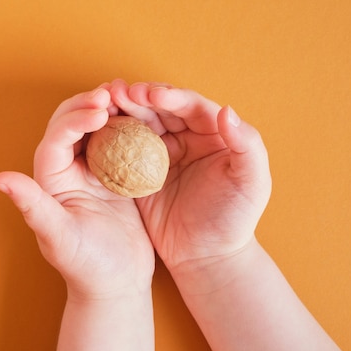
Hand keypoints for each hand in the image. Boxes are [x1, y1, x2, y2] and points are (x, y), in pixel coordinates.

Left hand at [0, 86, 154, 298]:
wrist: (117, 284)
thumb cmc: (86, 266)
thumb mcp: (59, 237)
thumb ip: (32, 206)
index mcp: (51, 181)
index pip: (57, 139)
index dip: (75, 120)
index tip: (99, 111)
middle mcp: (68, 171)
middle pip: (71, 124)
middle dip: (89, 104)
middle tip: (113, 93)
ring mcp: (93, 171)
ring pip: (96, 128)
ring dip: (110, 110)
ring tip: (128, 95)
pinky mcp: (117, 175)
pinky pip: (121, 141)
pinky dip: (130, 126)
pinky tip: (145, 117)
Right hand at [108, 80, 271, 271]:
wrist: (207, 257)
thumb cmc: (235, 221)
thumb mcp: (252, 183)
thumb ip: (247, 144)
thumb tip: (226, 110)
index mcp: (213, 134)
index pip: (190, 107)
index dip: (171, 97)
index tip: (151, 95)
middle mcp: (186, 139)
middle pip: (161, 110)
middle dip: (140, 98)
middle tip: (119, 92)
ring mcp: (161, 156)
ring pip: (140, 125)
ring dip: (123, 112)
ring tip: (106, 103)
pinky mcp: (141, 174)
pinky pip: (125, 150)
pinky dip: (112, 137)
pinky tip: (99, 129)